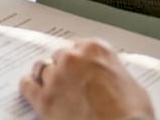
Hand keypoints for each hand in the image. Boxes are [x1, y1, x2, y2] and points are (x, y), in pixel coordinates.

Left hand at [19, 39, 154, 119]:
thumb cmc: (132, 114)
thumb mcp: (131, 85)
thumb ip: (113, 72)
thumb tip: (109, 77)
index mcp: (95, 50)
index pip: (80, 46)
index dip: (80, 59)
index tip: (80, 65)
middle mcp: (72, 59)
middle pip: (60, 56)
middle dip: (65, 67)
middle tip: (70, 80)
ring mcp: (56, 78)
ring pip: (42, 68)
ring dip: (47, 76)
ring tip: (50, 84)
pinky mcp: (44, 99)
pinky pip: (27, 86)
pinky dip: (29, 86)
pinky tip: (32, 88)